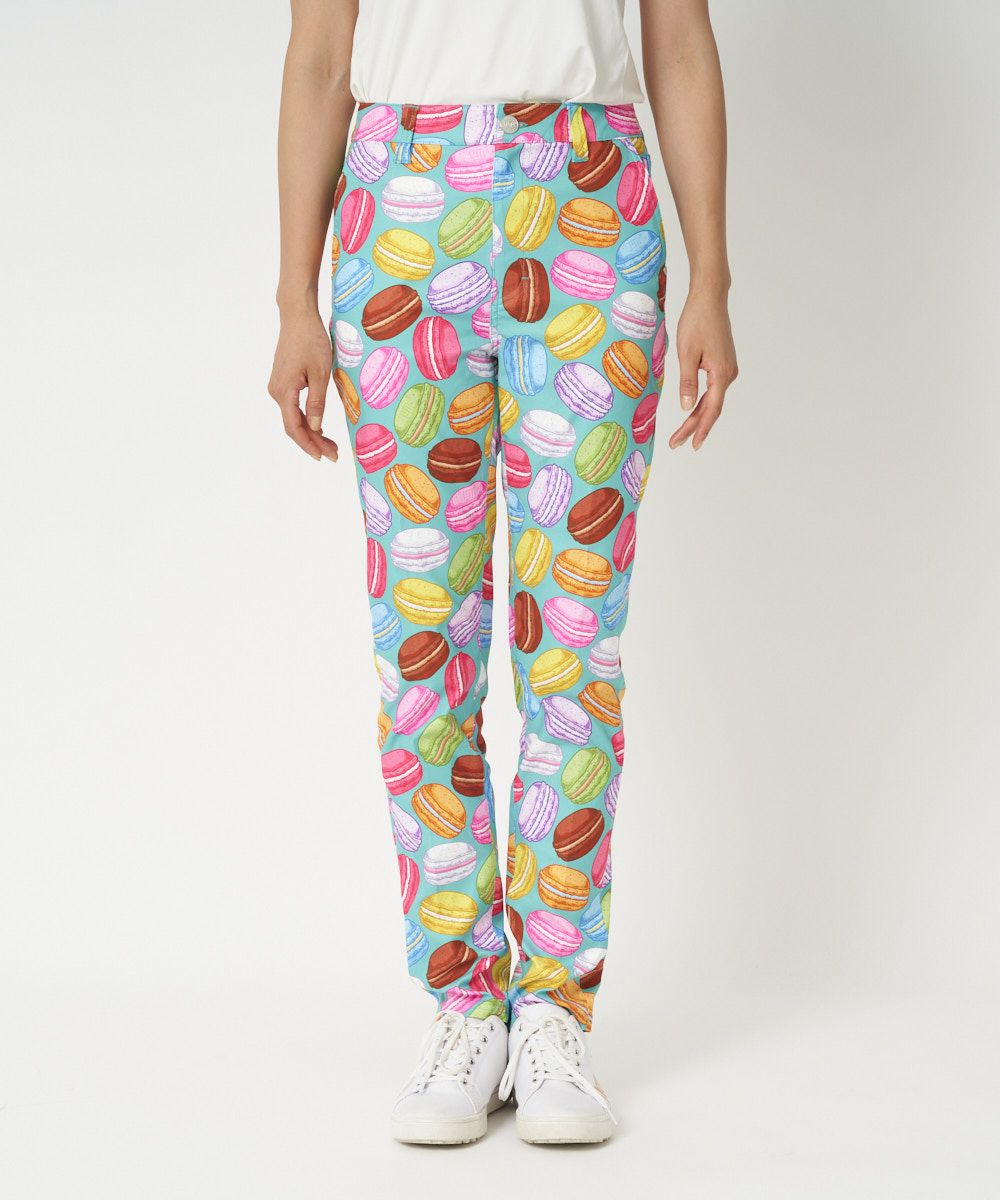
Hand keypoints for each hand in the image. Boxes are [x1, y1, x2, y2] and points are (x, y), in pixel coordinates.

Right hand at [268, 307, 338, 461]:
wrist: (297, 316)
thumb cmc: (311, 340)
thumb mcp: (320, 373)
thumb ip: (317, 402)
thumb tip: (315, 428)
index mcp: (284, 391)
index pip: (294, 428)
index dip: (309, 445)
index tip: (324, 457)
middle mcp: (276, 392)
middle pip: (294, 426)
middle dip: (313, 442)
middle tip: (334, 455)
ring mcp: (278, 387)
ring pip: (294, 417)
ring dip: (311, 432)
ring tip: (330, 445)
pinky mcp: (283, 382)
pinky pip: (293, 407)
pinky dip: (306, 419)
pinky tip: (319, 428)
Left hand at [669, 291, 737, 450]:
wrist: (709, 299)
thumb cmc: (696, 321)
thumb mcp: (686, 353)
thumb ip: (687, 382)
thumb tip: (686, 408)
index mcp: (721, 373)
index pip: (711, 410)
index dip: (700, 429)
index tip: (691, 445)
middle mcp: (729, 374)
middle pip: (711, 408)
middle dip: (694, 427)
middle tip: (676, 443)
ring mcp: (728, 369)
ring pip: (712, 400)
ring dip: (697, 416)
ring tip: (682, 433)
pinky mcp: (723, 364)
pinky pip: (713, 390)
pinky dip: (702, 403)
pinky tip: (692, 411)